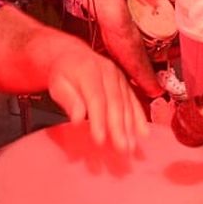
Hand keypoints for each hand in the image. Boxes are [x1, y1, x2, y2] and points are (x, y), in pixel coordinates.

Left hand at [44, 37, 146, 151]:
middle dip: (119, 127)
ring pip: (127, 103)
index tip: (100, 140)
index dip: (99, 120)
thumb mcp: (58, 84)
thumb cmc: (64, 74)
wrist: (74, 55)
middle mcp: (108, 72)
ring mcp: (120, 77)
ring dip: (131, 126)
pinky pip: (134, 101)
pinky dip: (139, 118)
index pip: (96, 99)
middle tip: (122, 148)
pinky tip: (143, 133)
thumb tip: (77, 118)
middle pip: (115, 102)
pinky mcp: (126, 83)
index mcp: (89, 71)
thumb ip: (68, 99)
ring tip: (131, 146)